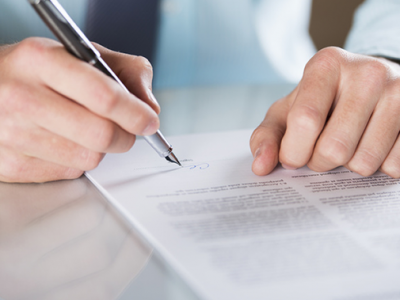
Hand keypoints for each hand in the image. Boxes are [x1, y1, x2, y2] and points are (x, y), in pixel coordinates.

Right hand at [0, 37, 159, 182]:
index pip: (103, 95)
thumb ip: (126, 71)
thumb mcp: (81, 54)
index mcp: (42, 60)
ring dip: (100, 148)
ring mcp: (12, 134)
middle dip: (125, 137)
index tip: (150, 121)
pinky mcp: (10, 164)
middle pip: (101, 135)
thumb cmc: (38, 71)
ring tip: (85, 128)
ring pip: (88, 158)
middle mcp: (21, 96)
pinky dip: (77, 160)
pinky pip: (69, 172)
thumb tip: (150, 107)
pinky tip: (62, 140)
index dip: (135, 113)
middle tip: (127, 131)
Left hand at [251, 47, 399, 177]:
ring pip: (364, 163)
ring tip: (346, 144)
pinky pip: (393, 167)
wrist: (367, 85)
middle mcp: (367, 72)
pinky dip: (376, 166)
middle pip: (334, 148)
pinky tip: (370, 144)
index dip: (293, 152)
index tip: (292, 158)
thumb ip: (267, 137)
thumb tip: (260, 167)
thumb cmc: (319, 102)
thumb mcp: (286, 111)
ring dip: (347, 166)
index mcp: (326, 65)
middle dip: (319, 162)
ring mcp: (399, 92)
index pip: (305, 120)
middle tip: (320, 151)